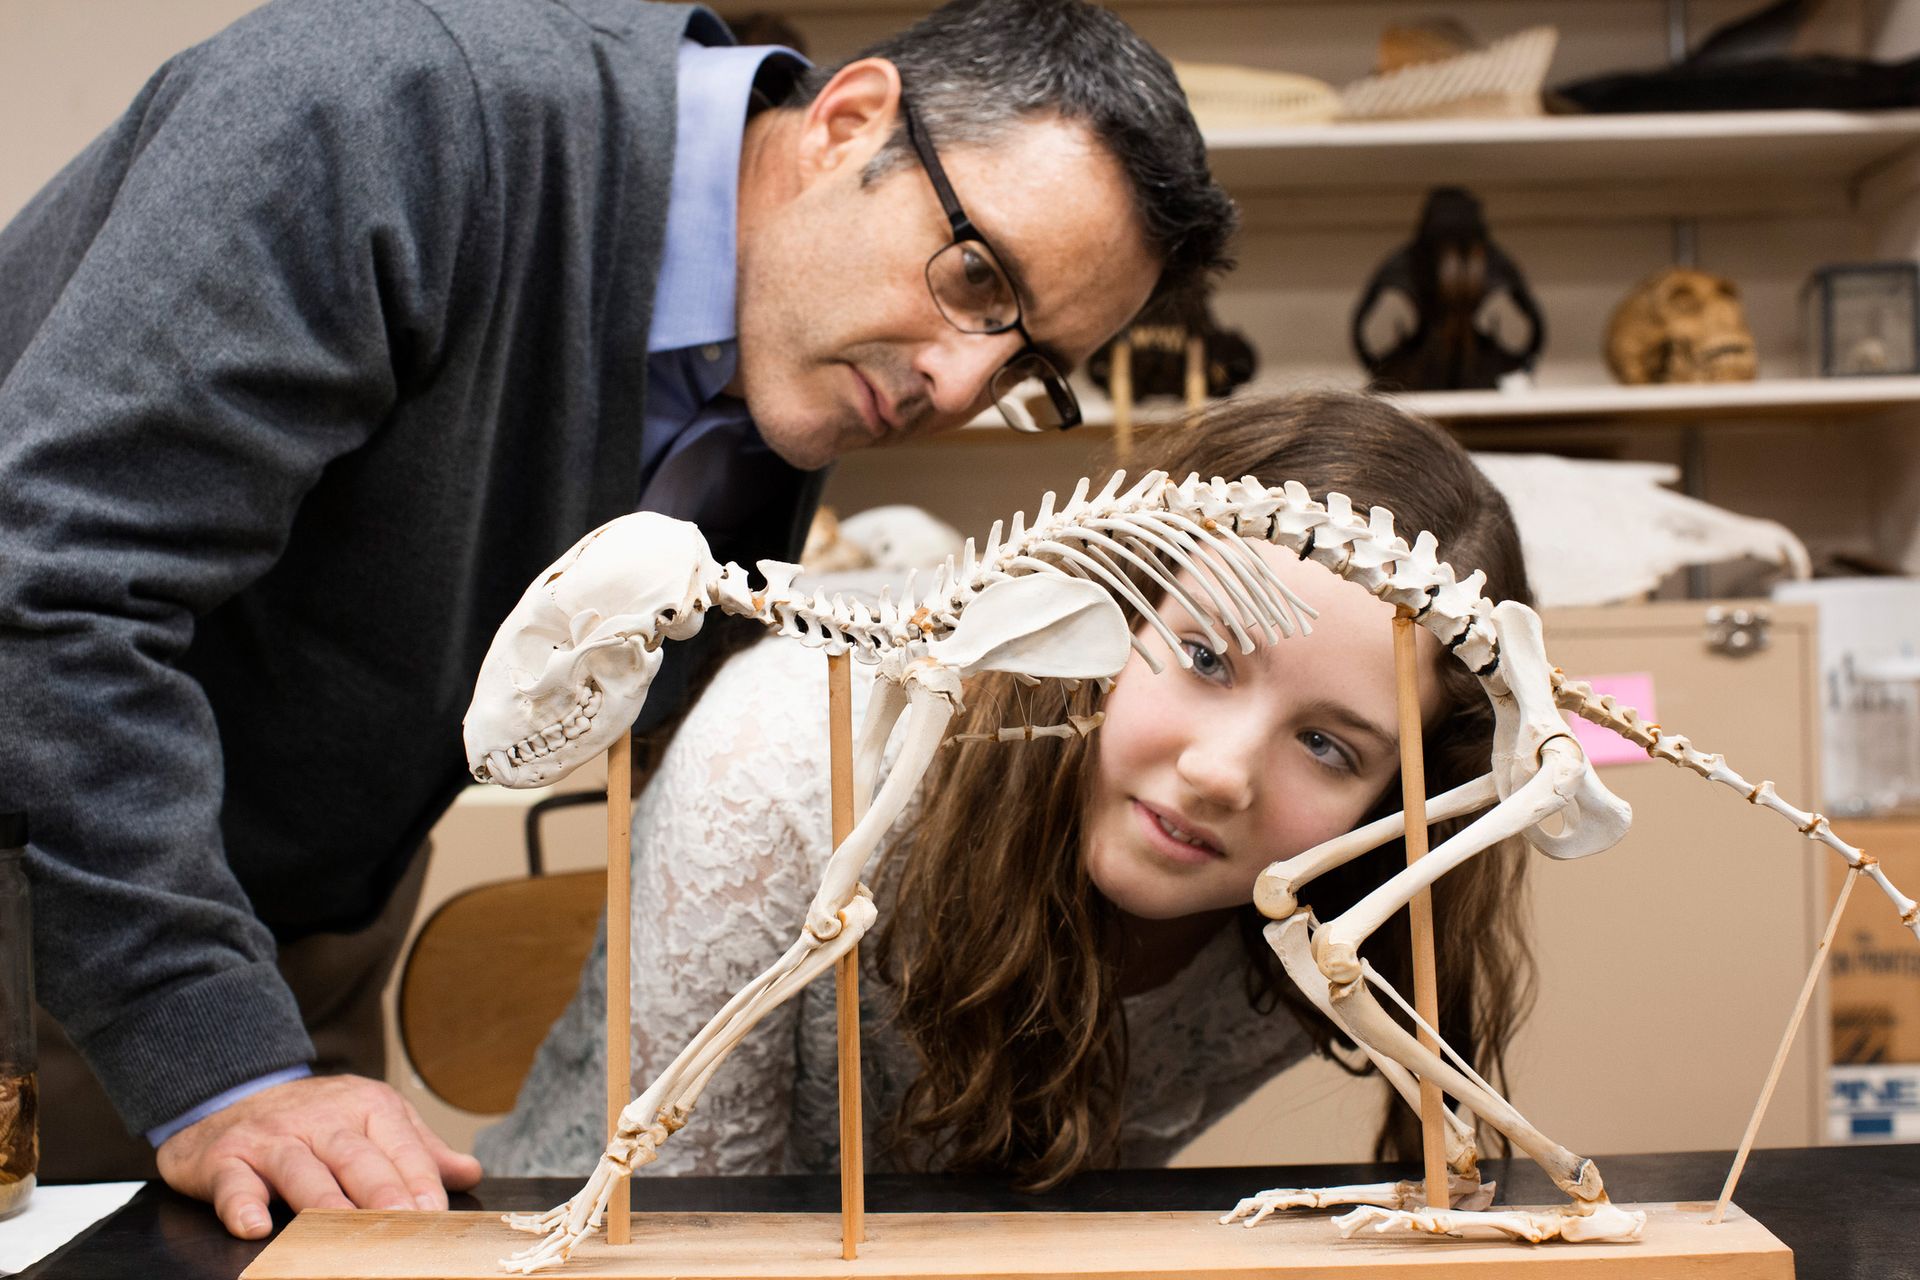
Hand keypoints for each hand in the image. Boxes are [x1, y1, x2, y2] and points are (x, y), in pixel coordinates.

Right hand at [156, 1074, 482, 1237]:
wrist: (228, 1098)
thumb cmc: (313, 1122)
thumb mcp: (370, 1122)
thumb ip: (417, 1150)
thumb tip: (469, 1174)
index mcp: (366, 1106)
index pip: (400, 1147)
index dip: (420, 1182)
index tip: (438, 1217)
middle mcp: (321, 1119)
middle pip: (357, 1156)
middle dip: (382, 1192)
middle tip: (404, 1224)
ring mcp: (272, 1138)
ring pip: (301, 1169)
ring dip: (323, 1201)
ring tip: (343, 1230)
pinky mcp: (225, 1159)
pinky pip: (234, 1183)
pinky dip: (242, 1205)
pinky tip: (255, 1228)